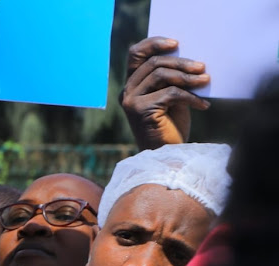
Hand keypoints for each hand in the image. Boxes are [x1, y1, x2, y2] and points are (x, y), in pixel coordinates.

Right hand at [120, 36, 210, 150]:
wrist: (167, 155)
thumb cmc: (170, 126)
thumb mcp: (170, 97)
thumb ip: (169, 79)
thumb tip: (189, 58)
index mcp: (131, 85)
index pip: (135, 54)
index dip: (154, 43)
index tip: (176, 43)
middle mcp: (126, 91)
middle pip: (153, 63)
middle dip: (181, 62)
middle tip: (202, 67)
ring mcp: (130, 101)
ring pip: (161, 75)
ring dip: (188, 77)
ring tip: (206, 81)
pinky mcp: (140, 110)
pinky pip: (170, 93)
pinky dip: (190, 97)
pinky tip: (203, 105)